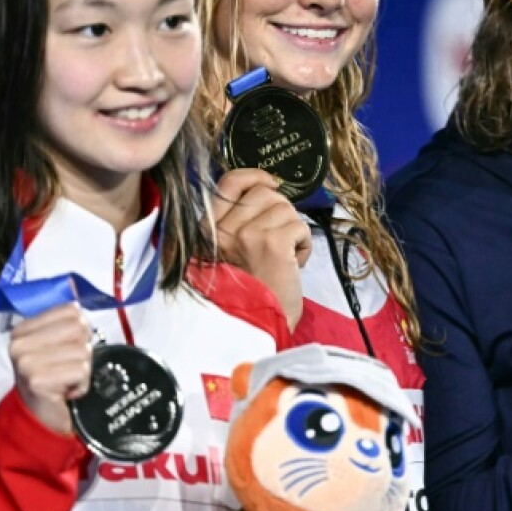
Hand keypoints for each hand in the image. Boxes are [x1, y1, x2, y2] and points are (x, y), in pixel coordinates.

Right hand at [8, 303, 91, 434]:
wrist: (40, 419)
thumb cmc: (53, 380)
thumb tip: (73, 284)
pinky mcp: (37, 380)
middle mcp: (19, 343)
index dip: (79, 331)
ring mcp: (26, 362)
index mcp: (22, 330)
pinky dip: (81, 384)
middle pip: (79, 327)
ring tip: (66, 380)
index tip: (65, 349)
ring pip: (82, 351)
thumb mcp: (57, 344)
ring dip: (82, 370)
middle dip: (82, 350)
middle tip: (67, 367)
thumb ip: (65, 318)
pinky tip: (66, 392)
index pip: (71, 310)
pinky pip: (81, 370)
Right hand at [210, 168, 311, 328]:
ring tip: (284, 260)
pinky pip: (299, 226)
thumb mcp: (227, 258)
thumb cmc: (242, 300)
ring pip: (285, 209)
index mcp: (208, 231)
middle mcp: (222, 229)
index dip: (255, 177)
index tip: (271, 184)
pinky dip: (304, 245)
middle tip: (279, 244)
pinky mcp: (272, 243)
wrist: (247, 333)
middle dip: (280, 213)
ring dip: (293, 232)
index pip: (230, 184)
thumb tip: (268, 195)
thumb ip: (236, 228)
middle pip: (265, 193)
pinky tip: (294, 265)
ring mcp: (246, 234)